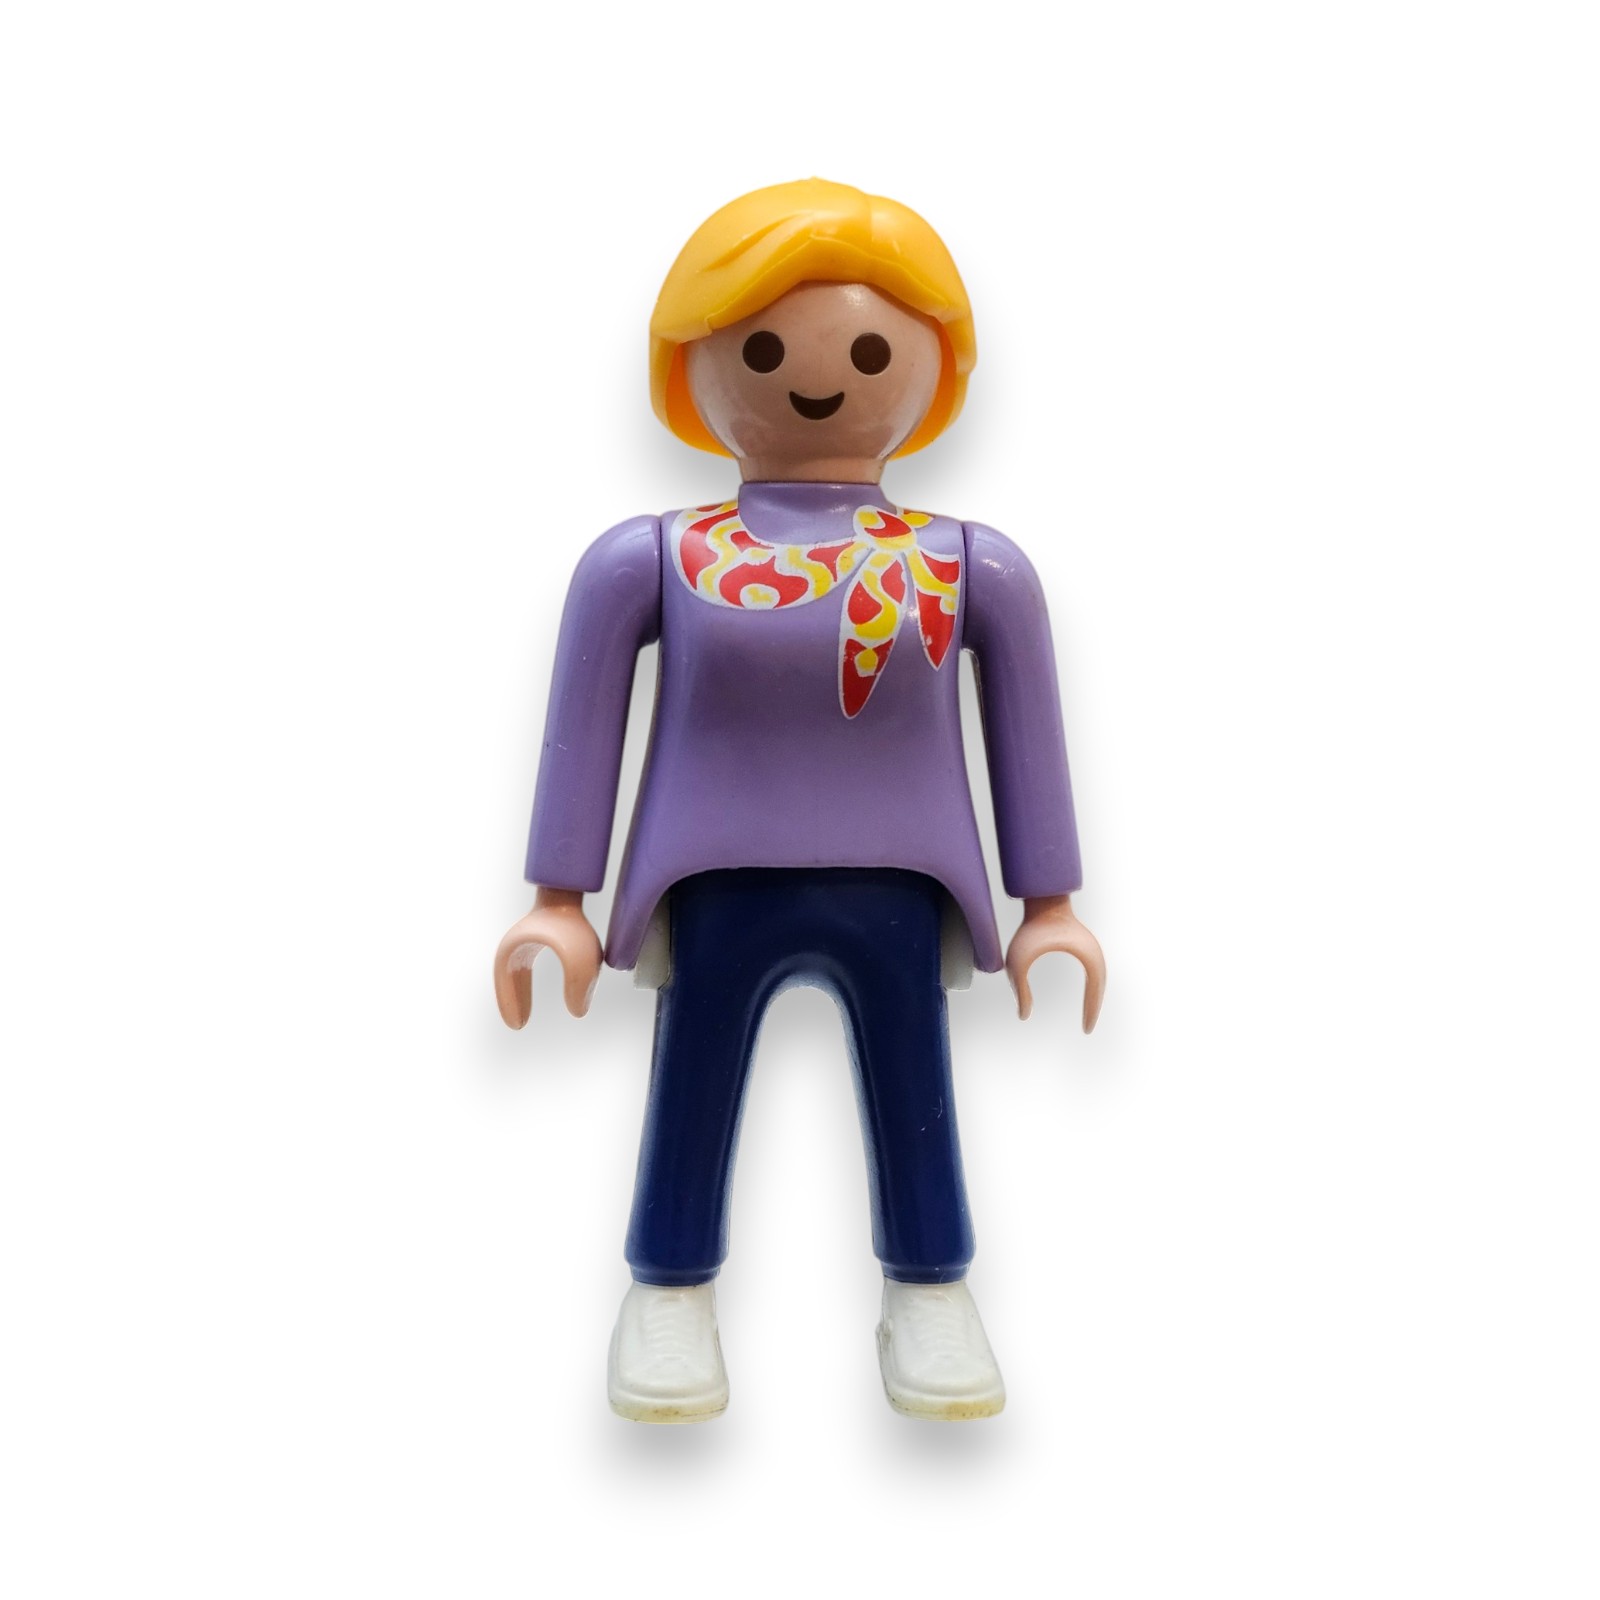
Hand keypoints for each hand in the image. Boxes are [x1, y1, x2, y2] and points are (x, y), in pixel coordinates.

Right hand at [493, 886, 603, 1026]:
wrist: (572, 890)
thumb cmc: (570, 923)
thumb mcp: (580, 959)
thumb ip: (580, 986)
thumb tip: (578, 1012)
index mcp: (513, 951)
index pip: (505, 984)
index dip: (509, 1004)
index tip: (517, 1026)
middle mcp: (515, 944)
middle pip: (506, 979)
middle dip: (511, 1001)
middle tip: (517, 1025)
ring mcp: (526, 939)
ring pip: (515, 974)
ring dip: (518, 993)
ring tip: (523, 1016)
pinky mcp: (539, 937)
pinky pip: (526, 967)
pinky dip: (526, 984)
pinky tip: (537, 993)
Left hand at [1004, 894, 1105, 1032]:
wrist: (1041, 899)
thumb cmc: (1030, 928)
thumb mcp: (1019, 960)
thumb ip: (1020, 989)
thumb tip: (1023, 1017)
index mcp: (1087, 955)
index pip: (1095, 990)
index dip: (1091, 1011)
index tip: (1086, 1029)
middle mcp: (1095, 952)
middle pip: (1101, 986)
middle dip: (1095, 1007)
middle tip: (1088, 1029)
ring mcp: (1092, 946)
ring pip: (1099, 979)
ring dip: (1095, 996)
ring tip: (1088, 1016)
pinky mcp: (1085, 944)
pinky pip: (1094, 970)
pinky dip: (1093, 985)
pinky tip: (1087, 995)